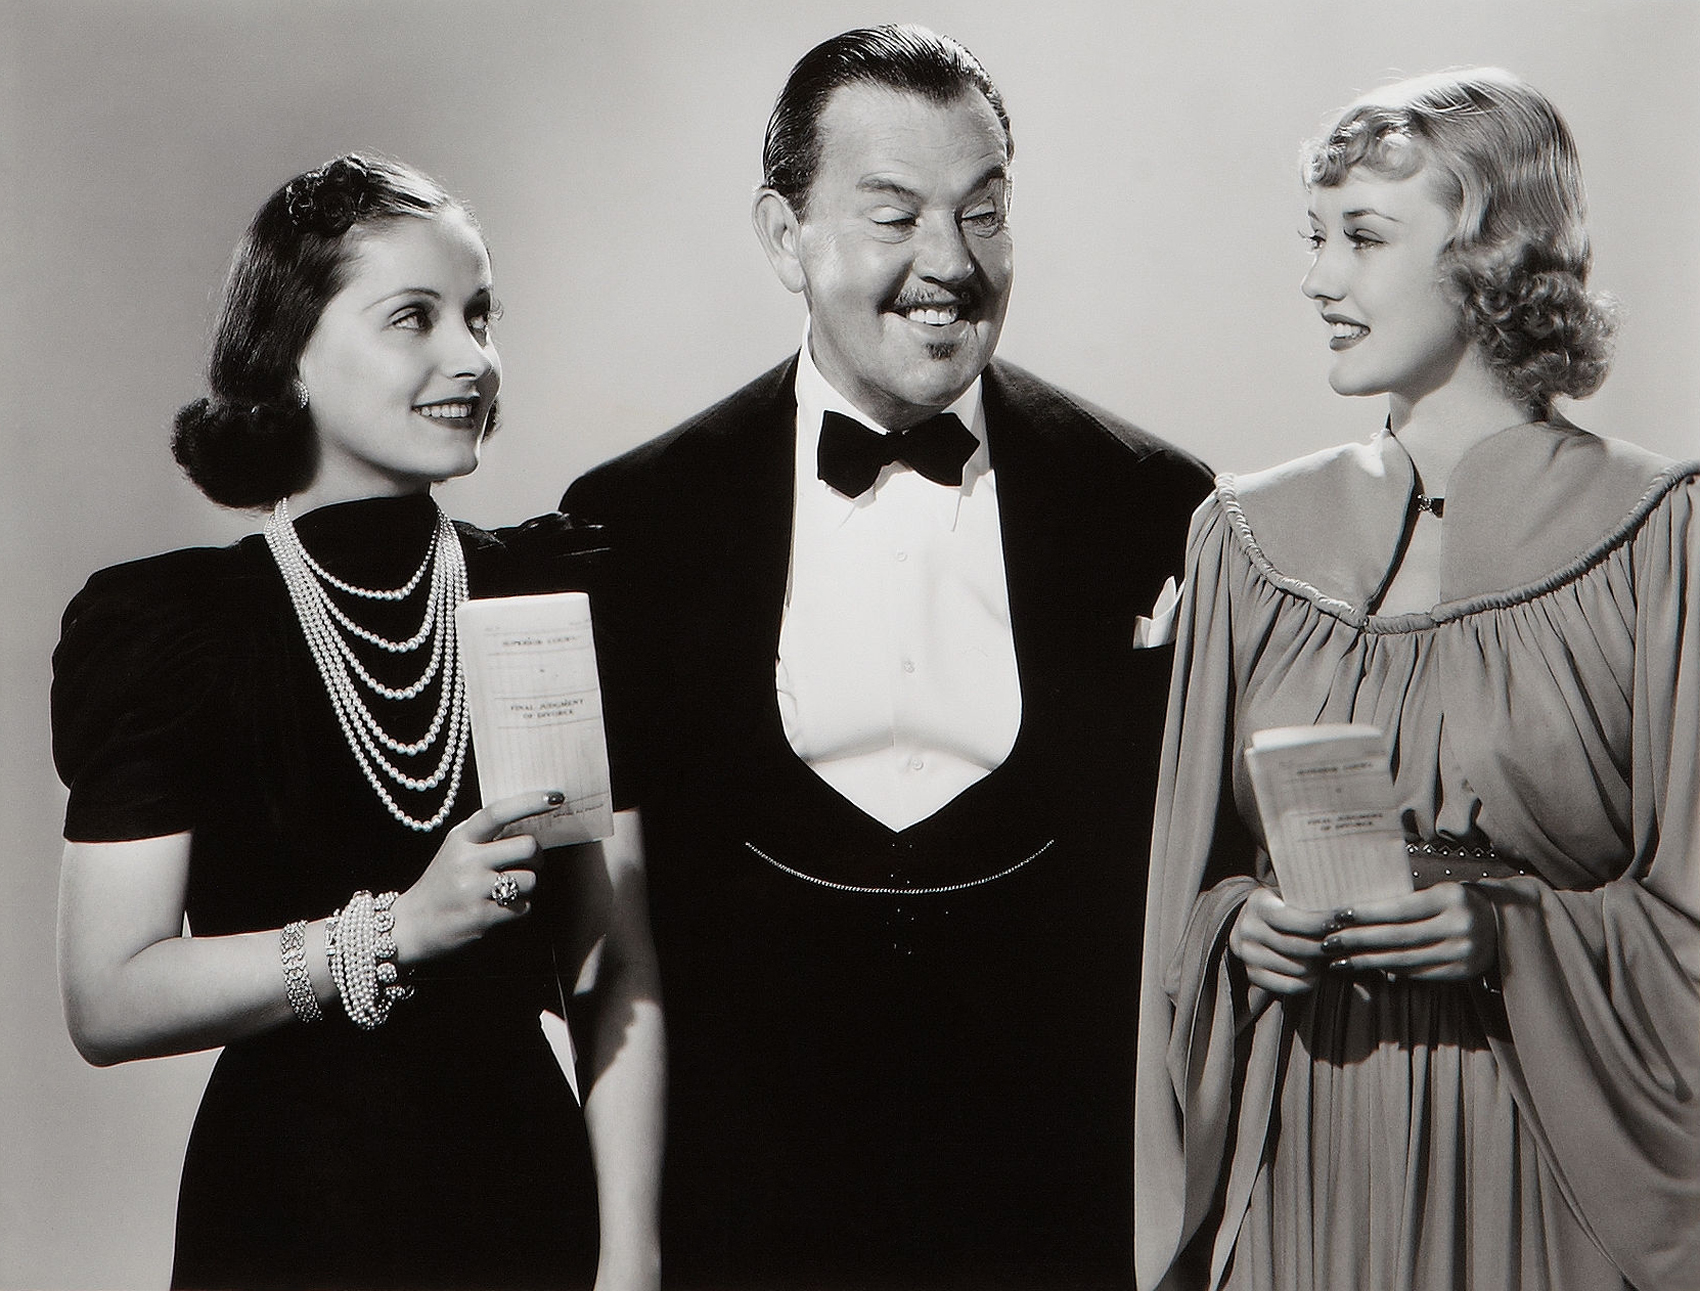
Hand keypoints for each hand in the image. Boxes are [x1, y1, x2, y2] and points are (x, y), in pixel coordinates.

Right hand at [390, 790, 562, 965]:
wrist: (413, 924)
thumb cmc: (443, 882)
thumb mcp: (455, 848)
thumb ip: (484, 833)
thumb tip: (527, 815)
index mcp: (461, 838)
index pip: (498, 812)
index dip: (530, 802)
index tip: (555, 797)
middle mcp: (466, 860)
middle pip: (527, 847)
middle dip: (537, 857)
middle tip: (529, 863)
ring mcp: (473, 889)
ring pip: (529, 879)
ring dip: (527, 886)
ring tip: (508, 890)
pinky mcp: (481, 917)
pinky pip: (523, 907)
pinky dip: (519, 909)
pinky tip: (500, 909)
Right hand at [1228, 887, 1335, 994]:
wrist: (1252, 923)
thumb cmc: (1282, 907)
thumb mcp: (1288, 895)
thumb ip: (1308, 900)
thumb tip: (1342, 912)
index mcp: (1257, 905)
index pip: (1291, 919)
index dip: (1319, 922)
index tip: (1343, 920)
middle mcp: (1249, 930)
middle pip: (1297, 947)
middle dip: (1326, 946)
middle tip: (1346, 942)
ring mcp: (1249, 955)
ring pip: (1297, 968)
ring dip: (1320, 965)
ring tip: (1333, 956)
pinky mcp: (1254, 975)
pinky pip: (1290, 986)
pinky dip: (1310, 982)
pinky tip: (1319, 973)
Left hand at [1318, 883, 1497, 982]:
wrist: (1505, 923)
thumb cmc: (1457, 901)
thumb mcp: (1438, 891)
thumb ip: (1406, 899)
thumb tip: (1357, 911)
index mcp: (1450, 898)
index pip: (1400, 909)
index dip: (1367, 914)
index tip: (1338, 916)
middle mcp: (1458, 926)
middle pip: (1398, 937)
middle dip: (1359, 941)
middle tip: (1328, 943)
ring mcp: (1462, 953)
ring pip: (1405, 960)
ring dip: (1367, 961)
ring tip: (1340, 961)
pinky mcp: (1461, 972)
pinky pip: (1418, 973)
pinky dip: (1390, 970)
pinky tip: (1369, 967)